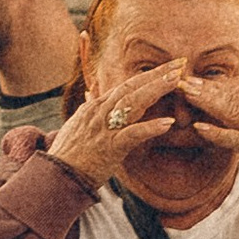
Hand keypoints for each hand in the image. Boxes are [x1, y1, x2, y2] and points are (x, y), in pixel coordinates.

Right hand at [49, 74, 195, 194]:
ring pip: (132, 102)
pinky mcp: (109, 147)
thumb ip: (89, 107)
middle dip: (157, 74)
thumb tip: (91, 92)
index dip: (149, 74)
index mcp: (96, 106)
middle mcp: (100, 111)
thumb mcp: (77, 124)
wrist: (56, 175)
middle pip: (132, 86)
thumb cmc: (70, 153)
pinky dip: (150, 127)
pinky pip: (132, 134)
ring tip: (177, 81)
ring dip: (156, 90)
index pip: (126, 84)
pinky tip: (168, 123)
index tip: (170, 67)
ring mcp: (104, 128)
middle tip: (181, 63)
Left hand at [165, 66, 238, 203]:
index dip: (216, 85)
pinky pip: (234, 139)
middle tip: (182, 80)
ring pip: (232, 111)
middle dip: (206, 88)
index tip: (195, 79)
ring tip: (187, 95)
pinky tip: (198, 128)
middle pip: (233, 96)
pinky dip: (216, 133)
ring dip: (207, 102)